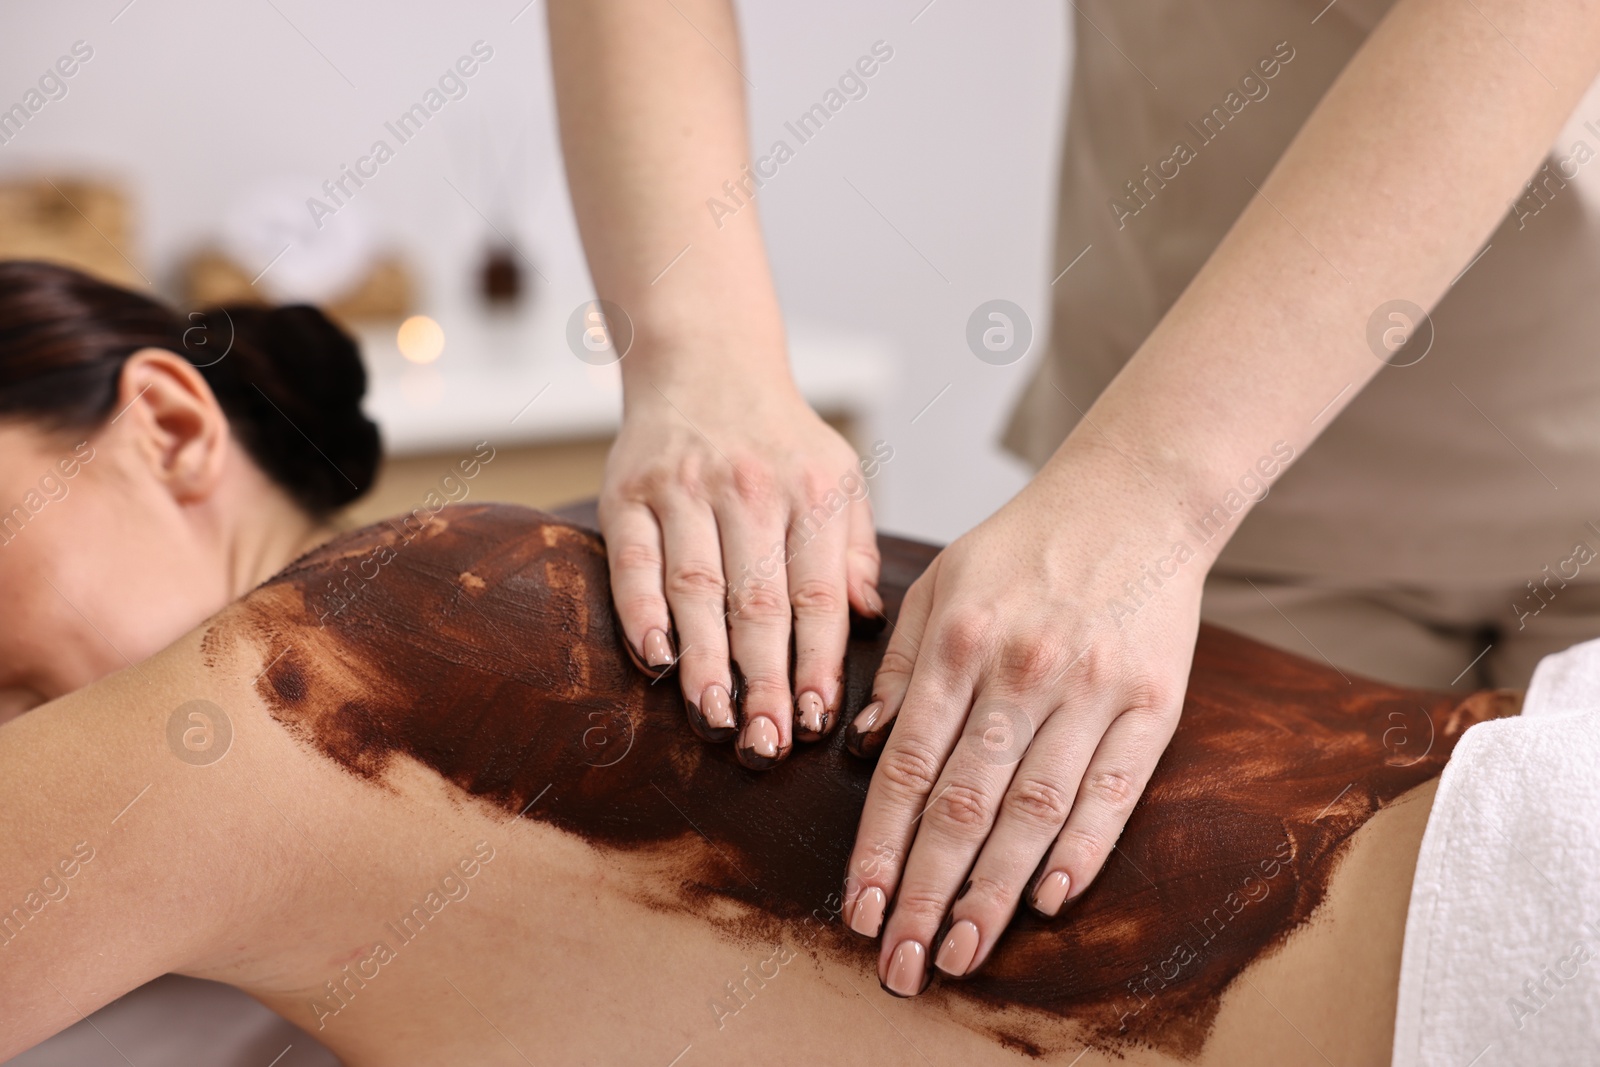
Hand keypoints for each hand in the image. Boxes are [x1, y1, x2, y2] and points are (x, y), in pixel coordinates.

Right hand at [599, 366, 881, 767]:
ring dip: (705, 662)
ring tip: (717, 720)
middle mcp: (749, 489)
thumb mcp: (840, 477)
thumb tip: (869, 618)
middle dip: (764, 681)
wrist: (705, 361)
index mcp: (811, 492)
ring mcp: (685, 490)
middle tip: (767, 746)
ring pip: (697, 589)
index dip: (817, 662)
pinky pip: (634, 562)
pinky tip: (656, 662)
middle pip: (758, 602)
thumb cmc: (780, 439)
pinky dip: (642, 614)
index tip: (815, 722)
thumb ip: (855, 550)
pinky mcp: (630, 492)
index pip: (817, 594)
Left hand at [839, 442, 1204, 993]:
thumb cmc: (1023, 546)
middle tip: (899, 963)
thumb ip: (901, 668)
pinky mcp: (1152, 704)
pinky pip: (1112, 792)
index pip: (907, 767)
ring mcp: (1091, 690)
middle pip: (964, 805)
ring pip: (1034, 812)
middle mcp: (1021, 672)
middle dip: (924, 892)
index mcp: (960, 644)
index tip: (858, 909)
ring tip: (960, 952)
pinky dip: (1083, 850)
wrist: (1134, 499)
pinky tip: (1049, 901)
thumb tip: (860, 748)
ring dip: (993, 892)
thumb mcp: (940, 583)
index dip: (878, 846)